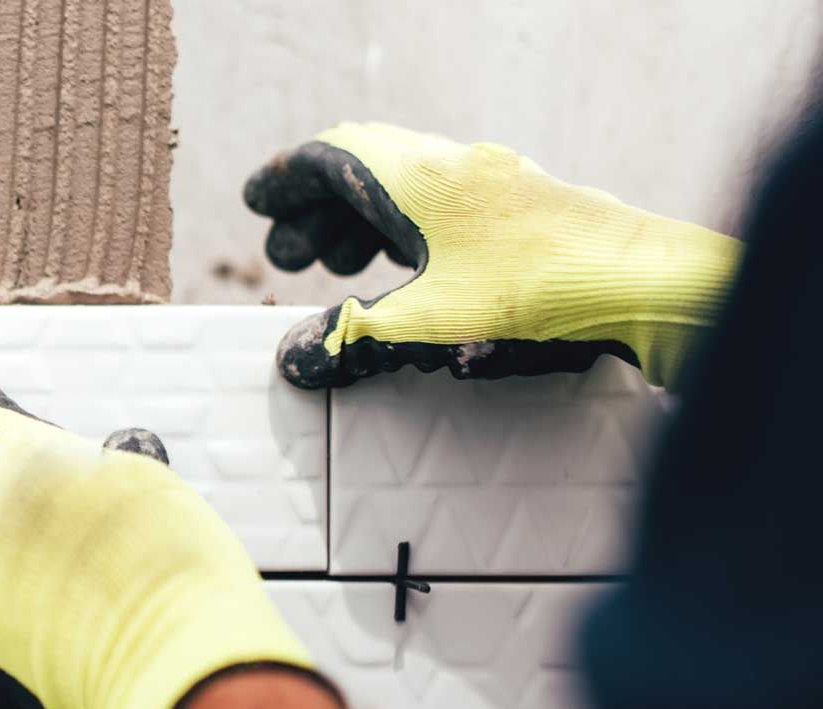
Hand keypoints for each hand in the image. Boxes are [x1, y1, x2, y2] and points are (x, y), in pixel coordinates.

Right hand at [245, 122, 739, 390]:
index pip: (333, 157)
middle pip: (365, 169)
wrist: (643, 281)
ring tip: (334, 267)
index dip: (287, 182)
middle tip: (288, 256)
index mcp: (421, 178)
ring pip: (405, 186)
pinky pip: (440, 202)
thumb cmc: (538, 293)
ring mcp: (492, 184)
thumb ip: (359, 337)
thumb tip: (298, 358)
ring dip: (360, 220)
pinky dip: (403, 226)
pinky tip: (403, 267)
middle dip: (318, 210)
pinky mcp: (520, 208)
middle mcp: (455, 167)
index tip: (257, 204)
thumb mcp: (431, 323)